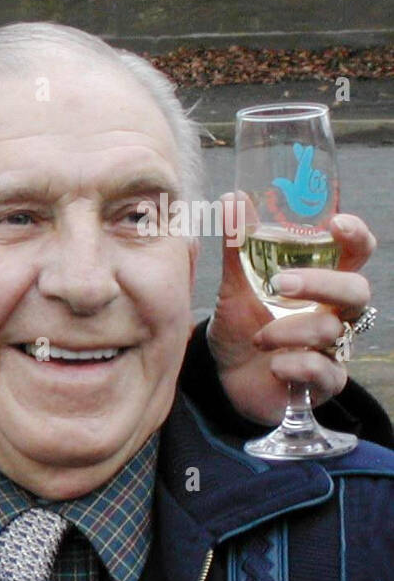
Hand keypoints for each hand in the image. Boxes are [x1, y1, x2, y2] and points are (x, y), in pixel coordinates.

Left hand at [209, 197, 374, 425]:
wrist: (223, 377)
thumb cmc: (241, 325)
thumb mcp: (235, 286)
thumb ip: (237, 246)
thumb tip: (232, 197)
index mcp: (321, 283)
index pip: (356, 254)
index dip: (356, 237)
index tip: (337, 223)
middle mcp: (335, 313)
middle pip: (357, 291)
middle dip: (322, 284)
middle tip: (281, 284)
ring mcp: (333, 349)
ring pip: (333, 332)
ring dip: (289, 331)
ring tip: (259, 338)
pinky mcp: (323, 383)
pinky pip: (326, 373)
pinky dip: (296, 366)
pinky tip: (274, 365)